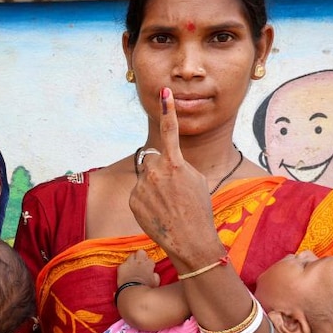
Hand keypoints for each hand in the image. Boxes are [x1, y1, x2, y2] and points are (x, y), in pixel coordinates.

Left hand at [116, 250, 158, 286]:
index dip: (149, 263)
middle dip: (141, 256)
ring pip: (131, 255)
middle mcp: (139, 262)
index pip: (150, 259)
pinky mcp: (122, 266)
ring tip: (132, 265)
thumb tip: (154, 274)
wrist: (133, 291)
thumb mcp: (155, 283)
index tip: (148, 267)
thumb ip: (156, 277)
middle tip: (140, 262)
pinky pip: (123, 263)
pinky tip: (125, 272)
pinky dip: (124, 267)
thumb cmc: (145, 288)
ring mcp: (130, 263)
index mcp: (148, 265)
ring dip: (132, 259)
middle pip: (141, 252)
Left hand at [129, 88, 222, 267]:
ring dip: (153, 186)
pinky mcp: (133, 200)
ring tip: (167, 205)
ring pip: (145, 178)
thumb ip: (179, 166)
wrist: (190, 240)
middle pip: (152, 160)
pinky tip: (158, 213)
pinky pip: (138, 193)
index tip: (164, 91)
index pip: (170, 131)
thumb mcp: (197, 180)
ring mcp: (142, 186)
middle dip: (159, 169)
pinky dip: (146, 200)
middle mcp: (155, 172)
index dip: (168, 110)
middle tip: (172, 190)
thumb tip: (167, 162)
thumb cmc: (199, 210)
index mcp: (175, 163)